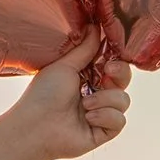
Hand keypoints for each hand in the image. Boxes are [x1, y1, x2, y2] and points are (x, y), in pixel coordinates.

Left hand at [0, 31, 131, 159]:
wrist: (35, 126)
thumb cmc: (43, 95)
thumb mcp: (65, 65)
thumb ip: (84, 48)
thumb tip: (95, 26)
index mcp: (86, 77)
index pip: (113, 65)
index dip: (117, 61)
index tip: (109, 58)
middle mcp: (95, 94)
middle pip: (124, 80)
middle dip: (120, 73)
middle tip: (107, 71)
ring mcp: (100, 114)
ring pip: (123, 100)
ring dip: (105, 99)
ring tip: (85, 105)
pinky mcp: (103, 132)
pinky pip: (119, 121)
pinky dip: (105, 117)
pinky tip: (87, 118)